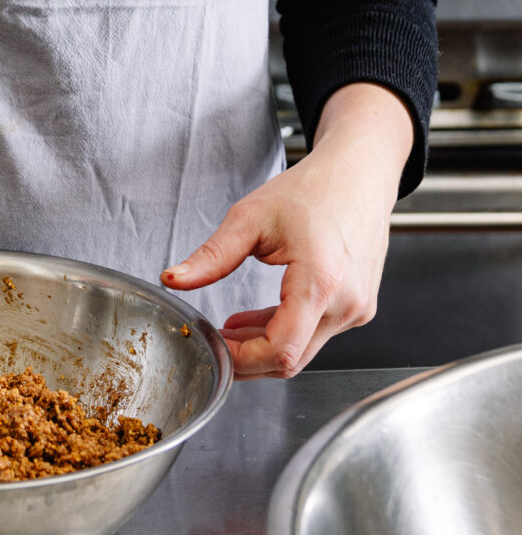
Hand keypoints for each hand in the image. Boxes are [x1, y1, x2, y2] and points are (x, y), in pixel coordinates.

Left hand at [160, 83, 413, 377]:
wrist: (359, 174)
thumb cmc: (312, 189)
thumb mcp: (251, 217)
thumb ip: (212, 256)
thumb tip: (173, 279)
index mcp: (321, 281)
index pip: (281, 351)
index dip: (242, 359)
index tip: (213, 347)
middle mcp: (346, 304)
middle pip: (291, 360)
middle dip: (248, 357)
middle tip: (214, 340)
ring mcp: (358, 309)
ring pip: (304, 349)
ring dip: (266, 344)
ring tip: (231, 326)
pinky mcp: (360, 307)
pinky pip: (317, 334)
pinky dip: (287, 332)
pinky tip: (262, 318)